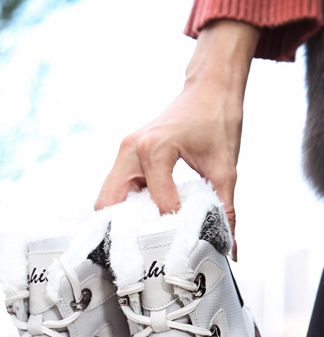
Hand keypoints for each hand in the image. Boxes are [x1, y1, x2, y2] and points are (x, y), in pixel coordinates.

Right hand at [96, 20, 258, 248]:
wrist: (209, 87)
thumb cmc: (217, 118)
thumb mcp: (225, 167)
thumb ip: (225, 209)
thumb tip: (230, 247)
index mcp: (154, 149)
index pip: (157, 203)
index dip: (171, 227)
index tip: (181, 245)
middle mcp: (131, 150)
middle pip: (109, 204)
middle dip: (123, 230)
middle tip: (144, 250)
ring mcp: (123, 152)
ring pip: (106, 198)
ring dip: (120, 220)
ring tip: (140, 238)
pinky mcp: (124, 156)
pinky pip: (114, 190)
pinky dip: (123, 208)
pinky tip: (141, 220)